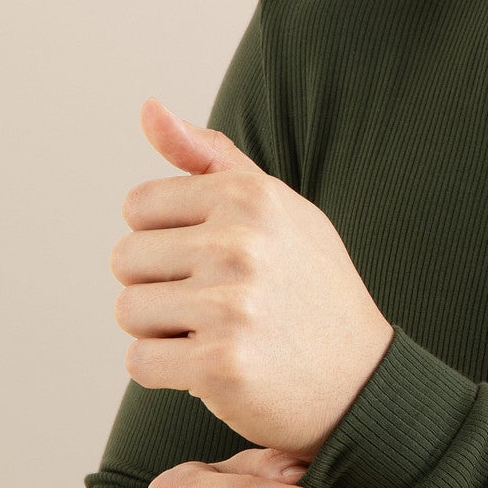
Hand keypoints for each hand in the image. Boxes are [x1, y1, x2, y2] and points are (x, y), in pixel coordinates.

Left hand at [110, 95, 394, 455]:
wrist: (362, 380)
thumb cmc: (308, 288)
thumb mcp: (276, 208)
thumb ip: (210, 157)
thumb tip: (147, 107)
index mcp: (249, 195)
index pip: (138, 206)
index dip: (165, 239)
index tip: (209, 260)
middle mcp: (241, 242)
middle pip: (125, 260)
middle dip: (158, 286)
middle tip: (216, 305)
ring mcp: (232, 304)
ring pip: (128, 311)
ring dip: (161, 331)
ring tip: (216, 333)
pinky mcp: (221, 364)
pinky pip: (140, 361)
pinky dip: (166, 372)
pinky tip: (212, 367)